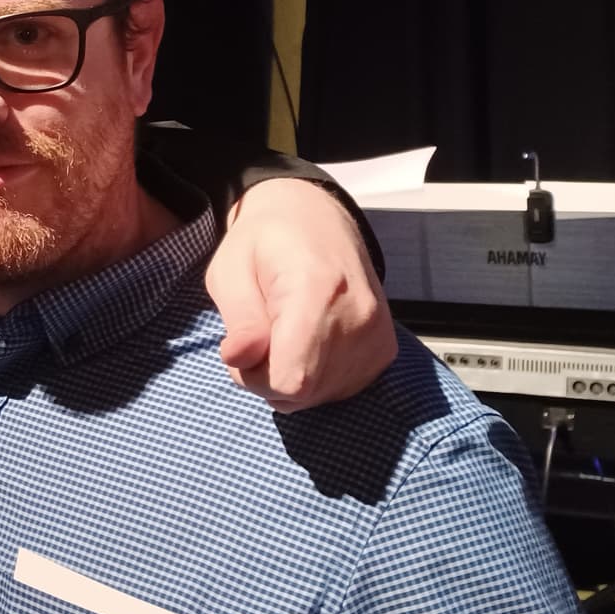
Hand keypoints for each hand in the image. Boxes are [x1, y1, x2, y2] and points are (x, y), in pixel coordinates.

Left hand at [206, 177, 395, 409]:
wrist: (314, 218)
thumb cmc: (265, 242)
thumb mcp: (231, 270)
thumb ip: (239, 320)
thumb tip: (239, 360)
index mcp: (319, 291)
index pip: (290, 378)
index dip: (254, 377)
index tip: (244, 346)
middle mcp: (359, 317)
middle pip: (303, 392)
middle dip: (268, 376)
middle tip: (261, 334)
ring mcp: (377, 336)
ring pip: (319, 395)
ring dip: (290, 376)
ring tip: (285, 332)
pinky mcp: (384, 350)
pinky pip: (338, 389)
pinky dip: (314, 376)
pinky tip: (307, 342)